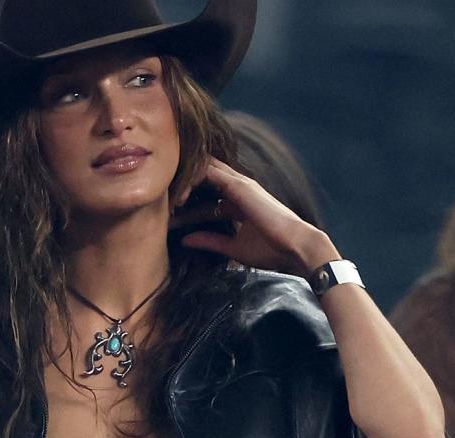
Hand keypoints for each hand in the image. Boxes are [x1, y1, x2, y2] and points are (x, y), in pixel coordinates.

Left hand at [173, 158, 339, 276]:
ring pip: (202, 169)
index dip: (185, 200)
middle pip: (201, 176)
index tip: (166, 214)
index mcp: (236, 201)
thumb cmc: (271, 250)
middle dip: (180, 185)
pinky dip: (191, 179)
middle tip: (159, 201)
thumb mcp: (232, 247)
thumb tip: (185, 240)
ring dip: (182, 180)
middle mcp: (236, 188)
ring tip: (164, 198)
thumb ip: (209, 241)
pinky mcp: (239, 185)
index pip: (204, 192)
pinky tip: (176, 194)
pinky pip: (208, 172)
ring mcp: (238, 183)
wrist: (295, 247)